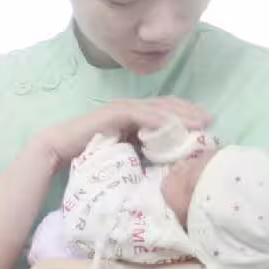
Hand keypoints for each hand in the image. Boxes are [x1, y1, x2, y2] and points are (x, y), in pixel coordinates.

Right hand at [35, 97, 211, 166]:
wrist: (59, 149)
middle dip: (188, 111)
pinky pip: (138, 114)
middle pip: (165, 104)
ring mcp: (120, 108)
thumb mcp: (124, 153)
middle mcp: (129, 108)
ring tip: (197, 122)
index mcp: (134, 116)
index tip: (206, 124)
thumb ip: (142, 152)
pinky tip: (170, 126)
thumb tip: (167, 164)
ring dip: (178, 114)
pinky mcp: (111, 114)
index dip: (186, 114)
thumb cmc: (90, 154)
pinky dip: (155, 119)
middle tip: (209, 120)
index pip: (165, 110)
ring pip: (155, 108)